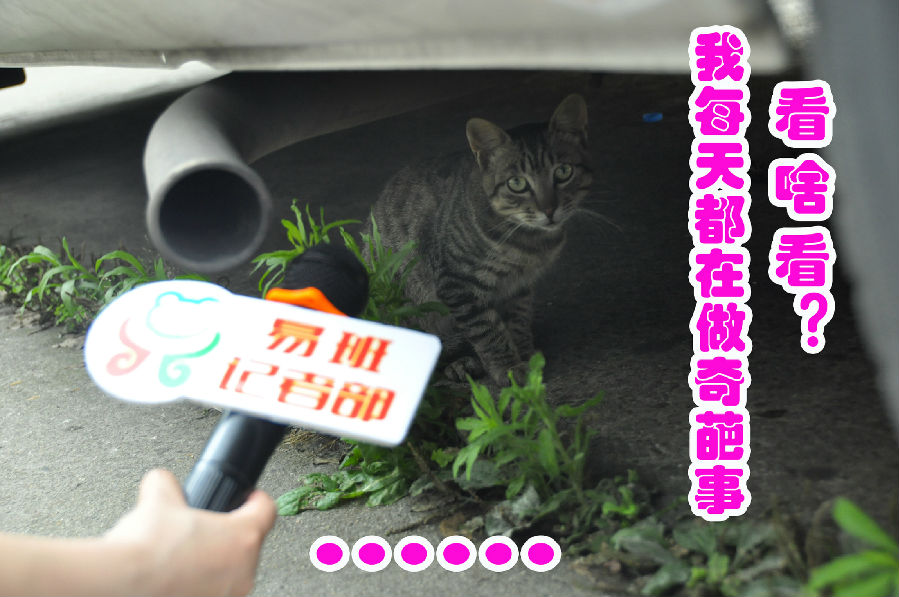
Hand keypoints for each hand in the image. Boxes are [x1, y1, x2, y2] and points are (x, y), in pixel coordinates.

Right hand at [103, 469, 276, 596]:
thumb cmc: (147, 550)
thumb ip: (167, 483)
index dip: (255, 499)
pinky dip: (200, 582)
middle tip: (203, 528)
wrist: (121, 584)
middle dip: (226, 534)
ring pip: (230, 570)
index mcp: (243, 536)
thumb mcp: (158, 498)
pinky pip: (213, 589)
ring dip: (214, 561)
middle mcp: (243, 570)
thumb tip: (162, 482)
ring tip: (185, 554)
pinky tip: (178, 575)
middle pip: (247, 543)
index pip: (266, 510)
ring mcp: (228, 594)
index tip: (248, 498)